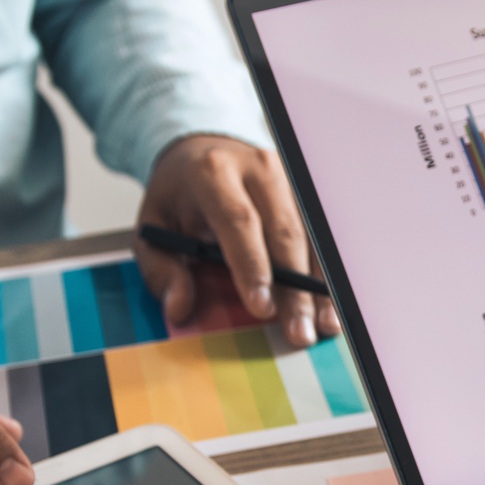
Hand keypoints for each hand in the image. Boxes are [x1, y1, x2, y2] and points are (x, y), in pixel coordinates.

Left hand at [135, 135, 338, 347]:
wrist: (203, 151)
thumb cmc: (179, 195)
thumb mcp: (153, 228)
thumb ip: (161, 270)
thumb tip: (179, 308)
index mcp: (212, 172)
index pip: (238, 220)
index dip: (253, 265)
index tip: (262, 308)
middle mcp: (257, 168)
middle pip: (283, 231)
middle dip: (295, 288)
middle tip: (299, 333)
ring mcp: (288, 177)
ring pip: (311, 235)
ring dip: (320, 285)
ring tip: (323, 326)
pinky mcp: (305, 190)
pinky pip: (321, 235)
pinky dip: (327, 273)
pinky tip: (331, 305)